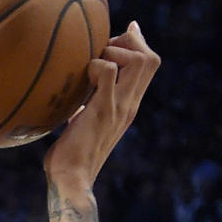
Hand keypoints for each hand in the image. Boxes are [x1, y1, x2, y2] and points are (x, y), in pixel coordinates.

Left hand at [43, 21, 159, 190]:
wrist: (72, 182)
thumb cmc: (70, 159)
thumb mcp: (83, 126)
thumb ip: (86, 110)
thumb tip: (74, 101)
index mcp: (127, 107)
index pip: (148, 66)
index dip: (137, 45)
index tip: (116, 40)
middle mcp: (129, 104)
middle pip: (151, 58)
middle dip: (130, 41)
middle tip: (104, 49)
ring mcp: (120, 107)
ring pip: (139, 60)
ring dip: (116, 51)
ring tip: (94, 65)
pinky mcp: (103, 110)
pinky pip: (108, 71)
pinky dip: (95, 65)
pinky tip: (80, 79)